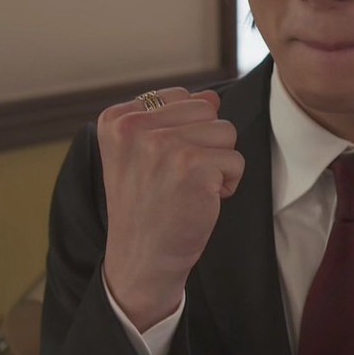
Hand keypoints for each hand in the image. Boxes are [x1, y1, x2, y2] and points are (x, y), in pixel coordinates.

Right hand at [99, 88, 243, 330]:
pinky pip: (236, 159)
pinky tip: (202, 200)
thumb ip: (170, 119)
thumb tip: (211, 96)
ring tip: (190, 188)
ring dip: (219, 163)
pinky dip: (228, 183)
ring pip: (226, 131)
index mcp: (117, 119)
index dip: (184, 131)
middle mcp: (135, 127)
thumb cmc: (147, 205)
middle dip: (206, 143)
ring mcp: (164, 145)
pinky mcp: (193, 166)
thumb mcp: (142, 153)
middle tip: (179, 178)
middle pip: (207, 109)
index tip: (161, 164)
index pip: (181, 96)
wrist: (141, 259)